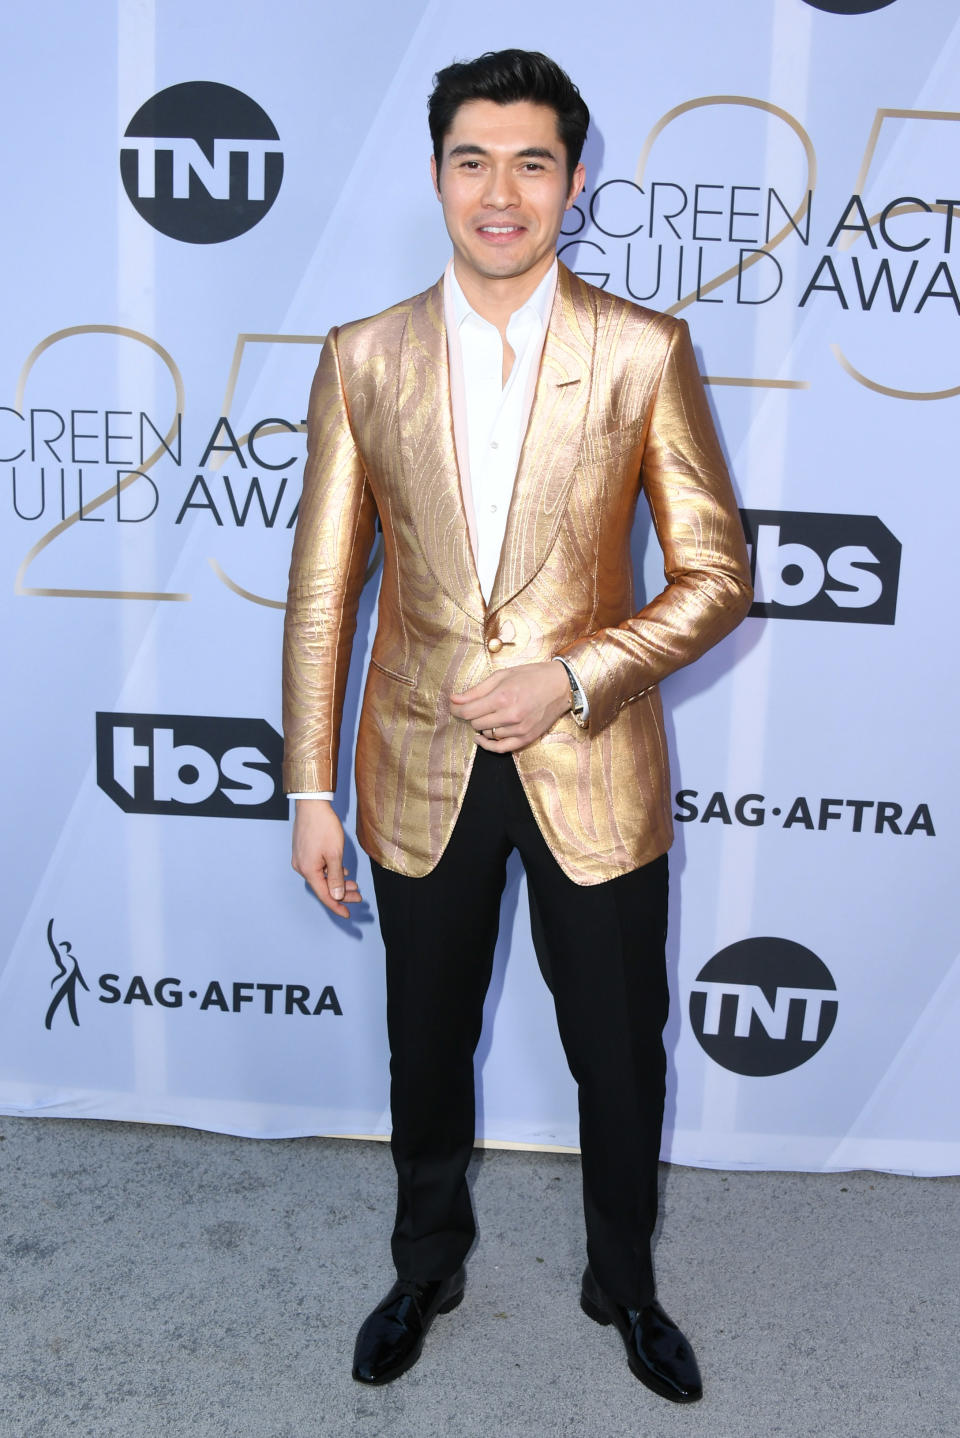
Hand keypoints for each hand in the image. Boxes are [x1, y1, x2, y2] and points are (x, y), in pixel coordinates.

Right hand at [291, 799, 361, 917]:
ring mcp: (301, 859)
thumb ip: (336, 877)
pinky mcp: (303, 852)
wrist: (312, 805)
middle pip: (323, 887)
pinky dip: (331, 872)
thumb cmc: (323, 827)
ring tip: (354, 885)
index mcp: (308, 870)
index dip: (337, 906)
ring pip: (321, 877)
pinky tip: (342, 872)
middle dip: (341, 893)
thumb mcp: (334, 854)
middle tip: (359, 897)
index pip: (324, 895)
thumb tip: (336, 896)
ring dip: (337, 882)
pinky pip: (318, 868)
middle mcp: (301, 867)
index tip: (348, 914)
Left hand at [450, 661, 570, 751]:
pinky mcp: (526, 738)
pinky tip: (483, 738)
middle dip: (472, 715)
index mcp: (502, 697)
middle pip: (476, 723)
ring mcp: (519, 729)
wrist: (561, 685)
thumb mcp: (502, 676)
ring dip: (484, 725)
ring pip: (487, 734)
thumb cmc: (531, 676)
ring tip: (491, 714)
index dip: (456, 709)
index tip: (454, 706)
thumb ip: (476, 690)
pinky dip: (489, 745)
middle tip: (477, 706)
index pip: (468, 711)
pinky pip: (501, 748)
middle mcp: (510, 715)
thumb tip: (454, 699)